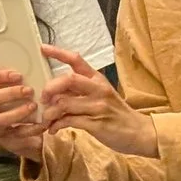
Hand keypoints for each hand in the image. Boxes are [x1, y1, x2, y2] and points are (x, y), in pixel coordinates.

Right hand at [0, 67, 46, 158]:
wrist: (20, 129)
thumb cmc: (16, 101)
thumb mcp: (13, 88)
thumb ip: (16, 78)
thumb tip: (32, 59)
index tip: (18, 75)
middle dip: (10, 93)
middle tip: (28, 90)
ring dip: (18, 112)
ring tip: (34, 106)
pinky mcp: (4, 139)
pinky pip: (16, 134)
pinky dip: (31, 128)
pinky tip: (42, 124)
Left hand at [31, 45, 156, 155]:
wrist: (138, 132)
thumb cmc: (115, 112)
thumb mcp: (101, 95)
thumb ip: (79, 90)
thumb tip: (53, 91)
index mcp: (97, 79)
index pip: (76, 60)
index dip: (58, 52)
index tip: (43, 48)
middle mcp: (98, 89)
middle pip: (68, 79)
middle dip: (50, 88)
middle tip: (43, 99)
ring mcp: (98, 106)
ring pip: (65, 103)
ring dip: (50, 112)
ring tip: (46, 119)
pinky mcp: (96, 124)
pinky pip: (69, 121)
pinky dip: (57, 125)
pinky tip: (53, 129)